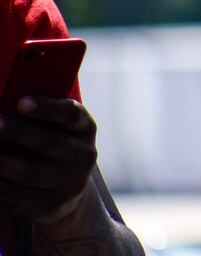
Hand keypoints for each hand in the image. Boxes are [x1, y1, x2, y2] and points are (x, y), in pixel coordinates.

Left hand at [0, 97, 96, 223]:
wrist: (66, 192)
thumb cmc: (51, 146)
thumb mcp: (57, 129)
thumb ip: (40, 118)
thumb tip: (4, 109)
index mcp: (85, 129)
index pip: (71, 114)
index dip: (47, 108)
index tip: (21, 103)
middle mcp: (84, 155)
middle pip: (50, 142)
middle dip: (18, 132)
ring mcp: (71, 182)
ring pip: (31, 172)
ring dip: (2, 162)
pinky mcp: (53, 204)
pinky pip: (19, 195)